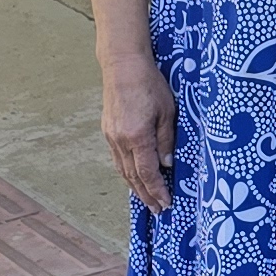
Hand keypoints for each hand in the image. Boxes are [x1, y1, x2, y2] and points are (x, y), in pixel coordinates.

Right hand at [103, 62, 177, 209]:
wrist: (122, 65)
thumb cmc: (150, 84)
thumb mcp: (167, 111)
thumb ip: (166, 140)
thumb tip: (167, 165)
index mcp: (137, 136)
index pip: (148, 173)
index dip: (158, 191)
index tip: (166, 204)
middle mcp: (120, 140)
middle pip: (133, 176)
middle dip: (146, 196)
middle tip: (158, 210)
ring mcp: (111, 136)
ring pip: (123, 169)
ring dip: (135, 187)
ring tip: (147, 199)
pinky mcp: (108, 130)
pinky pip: (118, 158)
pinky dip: (127, 172)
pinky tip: (134, 177)